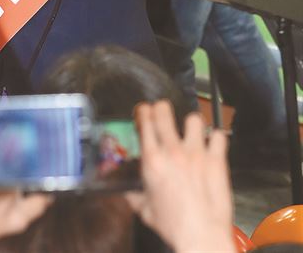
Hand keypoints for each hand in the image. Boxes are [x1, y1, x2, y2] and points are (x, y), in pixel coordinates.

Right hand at [126, 101, 234, 252]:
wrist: (201, 236)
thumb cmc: (175, 226)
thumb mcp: (146, 211)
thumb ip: (135, 197)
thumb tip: (127, 194)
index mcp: (153, 160)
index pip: (144, 121)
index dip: (143, 112)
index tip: (144, 111)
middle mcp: (172, 151)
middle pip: (164, 111)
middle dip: (162, 108)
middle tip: (163, 112)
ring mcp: (196, 153)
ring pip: (193, 119)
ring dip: (191, 124)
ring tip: (191, 131)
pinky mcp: (216, 160)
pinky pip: (219, 136)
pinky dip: (216, 139)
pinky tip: (214, 144)